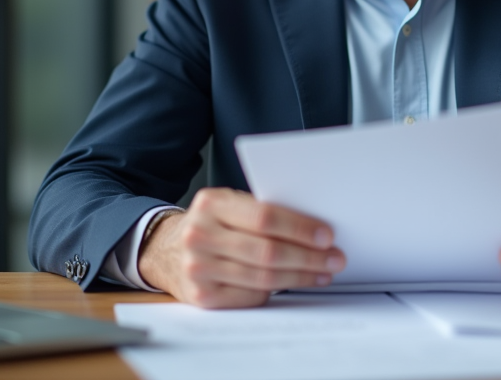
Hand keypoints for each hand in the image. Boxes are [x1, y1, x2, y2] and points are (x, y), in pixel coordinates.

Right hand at [137, 188, 345, 308]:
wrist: (166, 249)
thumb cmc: (211, 224)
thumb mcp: (228, 205)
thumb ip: (261, 210)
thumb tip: (314, 227)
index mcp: (211, 204)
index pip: (264, 217)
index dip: (300, 228)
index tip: (327, 235)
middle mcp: (200, 235)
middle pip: (267, 251)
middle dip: (308, 257)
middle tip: (334, 258)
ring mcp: (198, 268)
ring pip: (263, 277)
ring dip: (300, 276)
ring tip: (323, 272)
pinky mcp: (202, 296)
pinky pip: (251, 295)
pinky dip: (278, 290)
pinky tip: (295, 283)